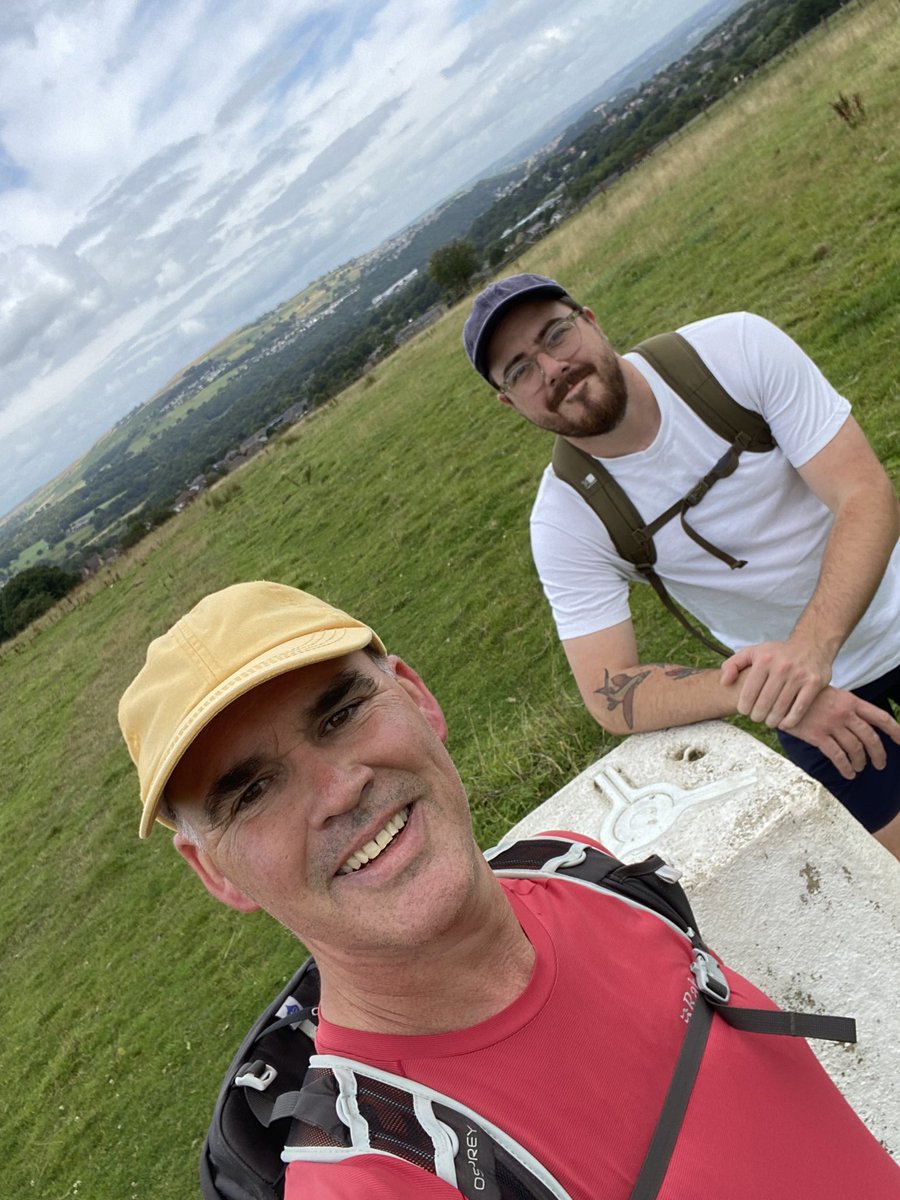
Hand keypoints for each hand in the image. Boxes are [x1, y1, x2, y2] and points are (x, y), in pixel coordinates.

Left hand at [720, 638, 832, 728]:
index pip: (749, 692)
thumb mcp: (753, 652)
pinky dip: (790, 720)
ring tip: (768, 722)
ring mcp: (799, 675)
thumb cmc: (777, 653)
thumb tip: (724, 682)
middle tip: (757, 718)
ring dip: (772, 720)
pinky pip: (800, 708)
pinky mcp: (814, 683)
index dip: (744, 707)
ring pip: (781, 708)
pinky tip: (784, 724)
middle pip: (764, 703)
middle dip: (757, 716)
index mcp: (764, 660)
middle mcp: (782, 667)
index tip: (744, 711)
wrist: (811, 644)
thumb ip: (733, 664)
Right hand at [783, 686, 899, 779]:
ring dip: (860, 762)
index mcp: (851, 701)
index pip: (880, 717)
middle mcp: (844, 713)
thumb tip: (863, 724)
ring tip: (859, 768)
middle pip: (870, 738)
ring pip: (855, 749)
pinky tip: (848, 773)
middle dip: (879, 754)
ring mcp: (831, 724)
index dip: (895, 730)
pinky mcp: (817, 735)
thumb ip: (848, 707)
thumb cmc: (806, 696)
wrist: (780, 694)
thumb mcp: (832, 694)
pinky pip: (837, 756)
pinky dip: (845, 767)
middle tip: (880, 764)